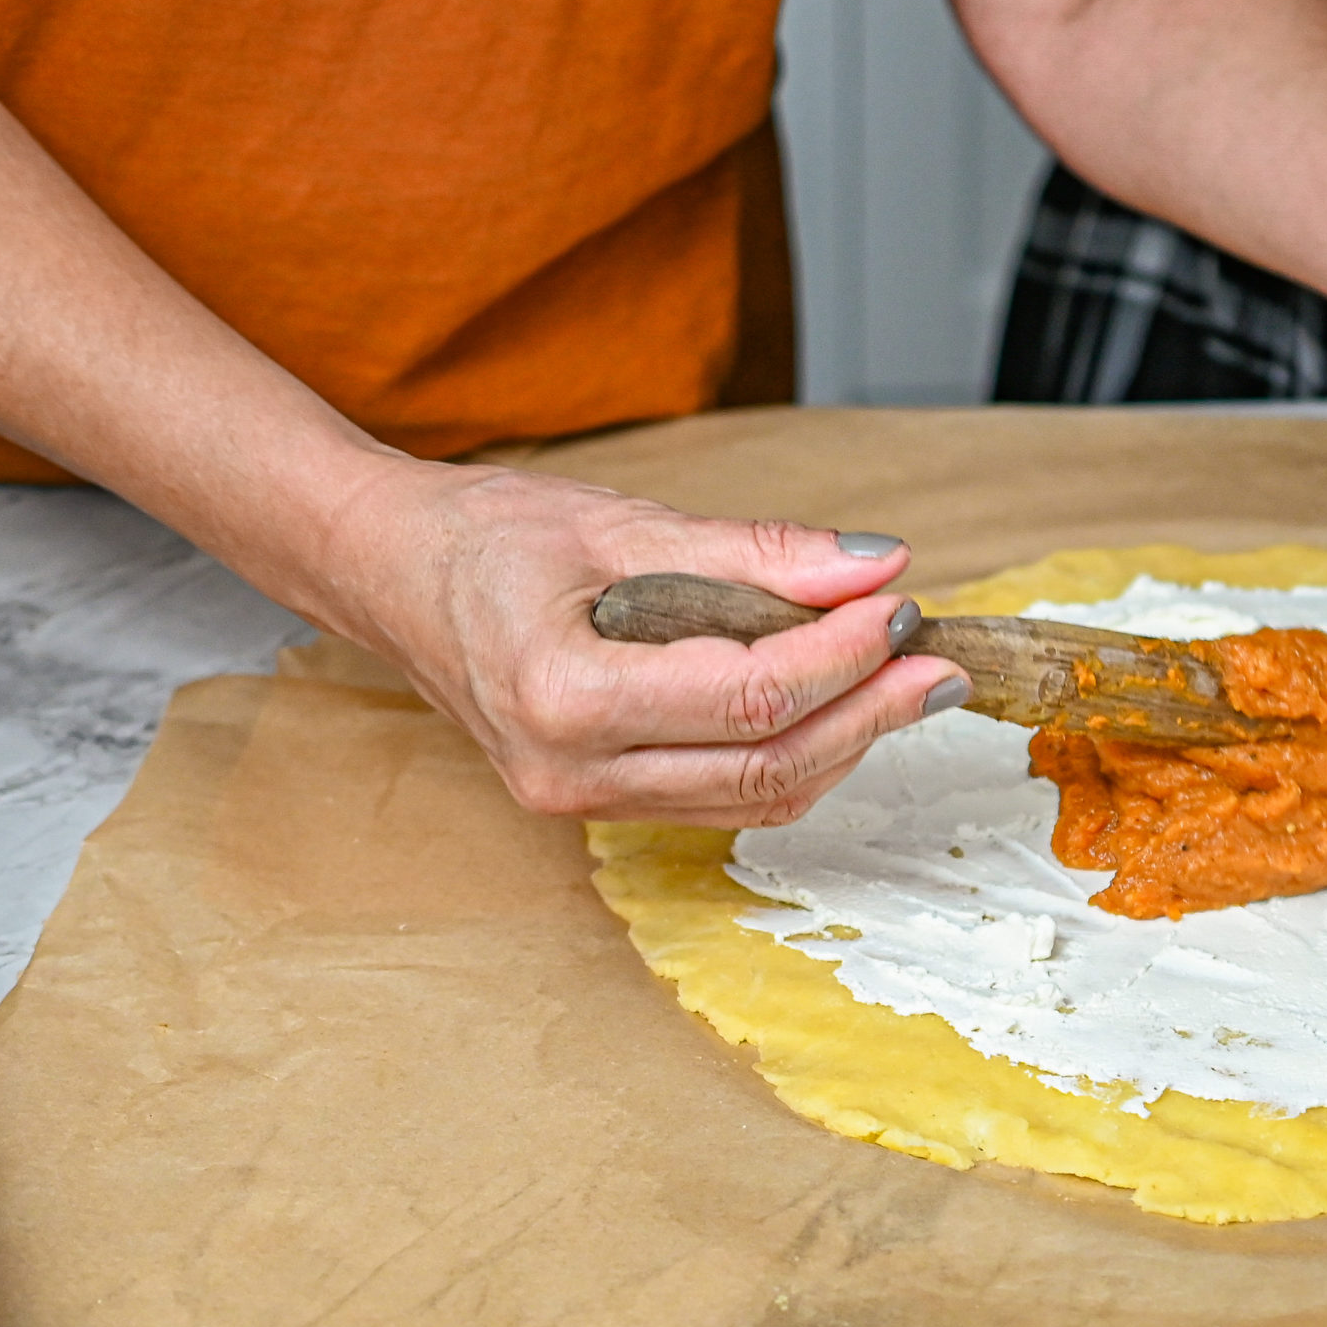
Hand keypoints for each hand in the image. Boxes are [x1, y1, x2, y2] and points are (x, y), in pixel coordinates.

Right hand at [304, 453, 967, 827]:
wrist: (390, 573)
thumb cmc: (486, 537)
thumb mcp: (624, 522)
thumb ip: (754, 551)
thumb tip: (873, 568)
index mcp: (562, 694)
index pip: (748, 695)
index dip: (842, 657)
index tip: (900, 607)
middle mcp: (569, 771)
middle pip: (765, 765)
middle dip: (868, 714)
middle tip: (936, 662)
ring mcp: (580, 802)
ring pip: (754, 797)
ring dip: (842, 743)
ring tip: (902, 680)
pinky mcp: (598, 804)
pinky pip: (722, 799)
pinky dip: (791, 755)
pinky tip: (834, 706)